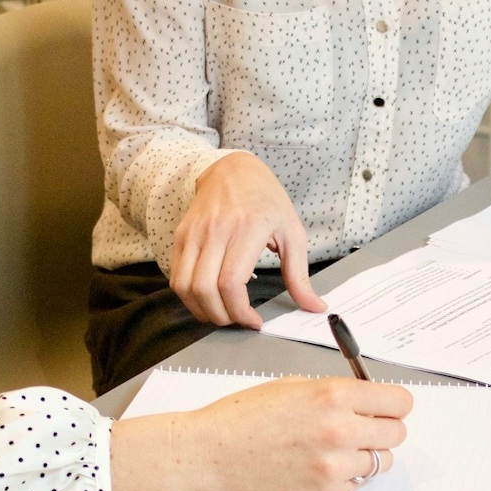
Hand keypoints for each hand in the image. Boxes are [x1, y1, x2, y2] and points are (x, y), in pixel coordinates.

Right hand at [109, 377, 411, 490]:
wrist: (211, 454)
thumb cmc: (244, 416)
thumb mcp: (293, 386)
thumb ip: (336, 392)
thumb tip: (368, 400)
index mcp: (333, 395)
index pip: (399, 402)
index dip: (394, 404)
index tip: (387, 406)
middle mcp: (340, 430)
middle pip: (397, 433)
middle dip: (383, 428)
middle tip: (362, 428)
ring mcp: (334, 466)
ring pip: (381, 462)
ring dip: (367, 454)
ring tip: (338, 449)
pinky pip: (357, 484)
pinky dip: (347, 476)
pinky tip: (320, 466)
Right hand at [169, 152, 327, 327]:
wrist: (233, 170)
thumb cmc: (266, 200)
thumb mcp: (292, 233)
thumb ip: (300, 275)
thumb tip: (314, 306)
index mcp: (247, 229)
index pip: (231, 282)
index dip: (239, 311)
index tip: (254, 321)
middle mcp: (215, 230)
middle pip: (204, 289)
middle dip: (221, 317)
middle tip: (238, 320)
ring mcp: (193, 232)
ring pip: (184, 286)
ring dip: (201, 310)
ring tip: (222, 313)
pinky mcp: (181, 236)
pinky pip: (176, 276)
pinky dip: (189, 296)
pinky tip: (208, 299)